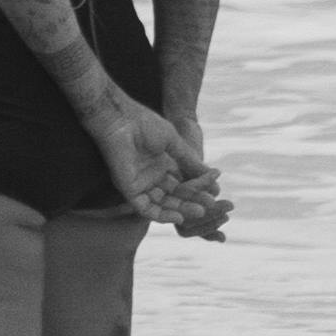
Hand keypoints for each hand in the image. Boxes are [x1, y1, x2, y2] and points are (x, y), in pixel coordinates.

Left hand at [86, 83, 229, 240]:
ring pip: (163, 204)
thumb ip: (190, 161)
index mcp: (161, 164)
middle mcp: (151, 176)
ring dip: (181, 210)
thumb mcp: (174, 143)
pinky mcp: (128, 189)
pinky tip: (178, 217)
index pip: (183, 183)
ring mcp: (140, 183)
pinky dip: (161, 215)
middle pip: (175, 196)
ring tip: (200, 212)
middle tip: (211, 207)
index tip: (216, 195)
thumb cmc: (144, 124)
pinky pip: (146, 209)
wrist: (120, 119)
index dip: (198, 190)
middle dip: (193, 202)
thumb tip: (213, 175)